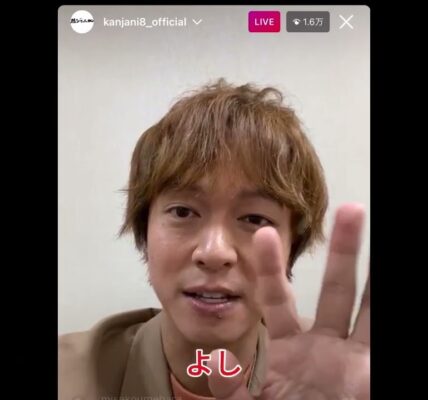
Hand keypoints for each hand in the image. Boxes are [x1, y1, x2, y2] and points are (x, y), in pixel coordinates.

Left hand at [207, 204, 369, 399]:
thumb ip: (231, 386)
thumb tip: (213, 361)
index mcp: (288, 344)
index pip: (277, 297)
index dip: (270, 267)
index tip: (264, 232)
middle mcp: (322, 343)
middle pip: (334, 288)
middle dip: (343, 250)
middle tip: (350, 209)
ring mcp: (349, 359)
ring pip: (368, 311)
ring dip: (376, 280)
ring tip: (385, 239)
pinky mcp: (368, 378)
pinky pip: (380, 347)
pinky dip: (385, 327)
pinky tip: (394, 295)